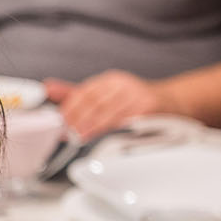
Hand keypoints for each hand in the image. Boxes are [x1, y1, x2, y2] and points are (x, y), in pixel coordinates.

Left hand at [53, 71, 175, 137]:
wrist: (172, 104)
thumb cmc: (134, 102)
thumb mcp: (105, 94)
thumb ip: (75, 93)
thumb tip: (47, 88)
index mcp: (110, 81)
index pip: (86, 92)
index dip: (72, 108)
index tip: (61, 123)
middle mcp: (123, 85)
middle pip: (97, 102)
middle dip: (81, 120)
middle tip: (69, 134)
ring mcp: (138, 96)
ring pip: (112, 112)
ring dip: (95, 127)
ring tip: (82, 138)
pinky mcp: (150, 108)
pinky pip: (130, 121)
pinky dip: (116, 131)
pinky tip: (106, 139)